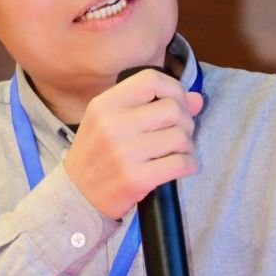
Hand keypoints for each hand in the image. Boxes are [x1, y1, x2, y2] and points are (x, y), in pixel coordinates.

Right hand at [64, 70, 204, 219]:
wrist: (77, 195)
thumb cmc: (98, 154)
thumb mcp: (113, 122)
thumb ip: (153, 105)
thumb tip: (198, 98)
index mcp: (105, 104)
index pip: (151, 80)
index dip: (174, 90)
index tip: (177, 104)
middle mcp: (113, 125)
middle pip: (173, 108)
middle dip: (186, 121)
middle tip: (178, 134)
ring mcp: (124, 152)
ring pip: (181, 136)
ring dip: (187, 145)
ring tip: (176, 152)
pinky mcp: (137, 178)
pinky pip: (182, 163)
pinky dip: (189, 164)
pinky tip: (179, 167)